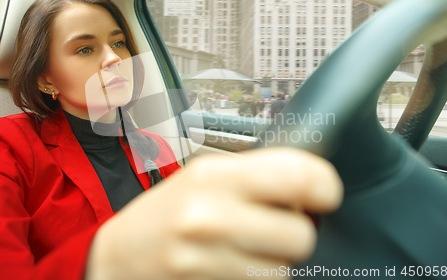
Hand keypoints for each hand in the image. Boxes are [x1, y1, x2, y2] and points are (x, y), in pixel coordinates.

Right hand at [86, 147, 342, 279]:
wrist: (122, 257)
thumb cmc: (167, 213)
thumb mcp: (206, 177)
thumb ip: (257, 175)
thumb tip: (312, 183)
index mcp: (215, 176)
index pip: (300, 175)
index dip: (324, 187)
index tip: (322, 195)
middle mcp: (210, 216)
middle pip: (300, 236)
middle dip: (292, 235)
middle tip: (269, 227)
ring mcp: (206, 260)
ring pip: (283, 272)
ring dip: (272, 264)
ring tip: (242, 250)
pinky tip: (231, 267)